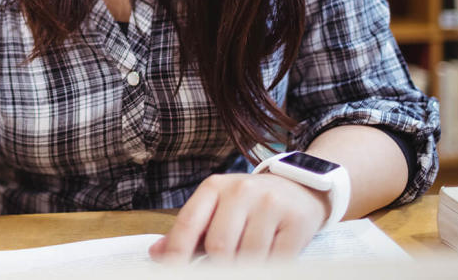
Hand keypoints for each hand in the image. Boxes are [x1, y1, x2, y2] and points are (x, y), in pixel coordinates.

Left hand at [149, 173, 331, 261]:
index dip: (178, 253)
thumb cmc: (249, 204)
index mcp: (214, 187)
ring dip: (246, 268)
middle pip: (219, 245)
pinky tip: (267, 262)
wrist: (300, 188)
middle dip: (218, 267)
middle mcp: (241, 190)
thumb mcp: (216, 208)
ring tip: (246, 263)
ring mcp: (270, 204)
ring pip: (248, 256)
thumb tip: (157, 254)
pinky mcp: (296, 221)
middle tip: (222, 268)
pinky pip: (277, 259)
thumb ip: (188, 232)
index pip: (189, 223)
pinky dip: (269, 267)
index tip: (173, 271)